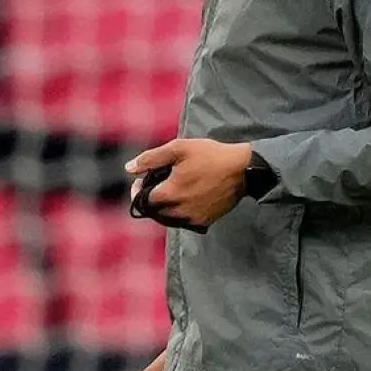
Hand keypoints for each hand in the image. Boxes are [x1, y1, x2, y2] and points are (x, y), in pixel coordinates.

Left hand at [126, 139, 252, 229]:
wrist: (242, 170)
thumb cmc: (210, 156)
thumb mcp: (178, 148)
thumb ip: (151, 159)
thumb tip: (129, 168)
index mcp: (169, 194)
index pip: (142, 200)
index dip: (138, 191)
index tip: (142, 181)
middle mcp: (178, 211)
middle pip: (154, 212)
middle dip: (151, 199)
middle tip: (156, 184)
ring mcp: (192, 219)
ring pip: (168, 219)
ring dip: (164, 208)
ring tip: (171, 191)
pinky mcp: (204, 222)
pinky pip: (184, 222)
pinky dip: (179, 213)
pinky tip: (185, 199)